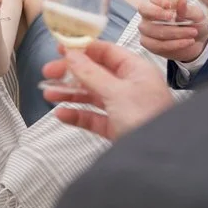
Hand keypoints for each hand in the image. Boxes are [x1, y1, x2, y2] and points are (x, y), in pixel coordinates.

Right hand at [40, 40, 173, 140]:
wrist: (158, 158)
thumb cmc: (149, 119)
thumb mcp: (116, 92)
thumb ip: (91, 73)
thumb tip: (72, 55)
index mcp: (136, 71)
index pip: (106, 52)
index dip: (82, 49)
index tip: (61, 48)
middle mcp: (130, 86)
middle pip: (95, 73)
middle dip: (70, 73)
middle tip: (49, 73)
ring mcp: (123, 107)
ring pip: (91, 95)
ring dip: (69, 93)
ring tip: (49, 93)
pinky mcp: (117, 127)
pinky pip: (92, 117)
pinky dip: (77, 115)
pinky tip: (62, 114)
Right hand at [138, 0, 207, 62]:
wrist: (198, 42)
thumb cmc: (194, 23)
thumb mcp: (195, 15)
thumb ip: (187, 9)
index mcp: (160, 2)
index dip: (158, 0)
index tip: (168, 4)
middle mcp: (149, 14)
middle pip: (145, 12)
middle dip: (159, 14)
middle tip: (174, 18)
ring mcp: (146, 29)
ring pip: (153, 30)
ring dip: (174, 33)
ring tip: (192, 33)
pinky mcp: (148, 43)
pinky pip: (156, 45)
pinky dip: (173, 44)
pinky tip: (187, 42)